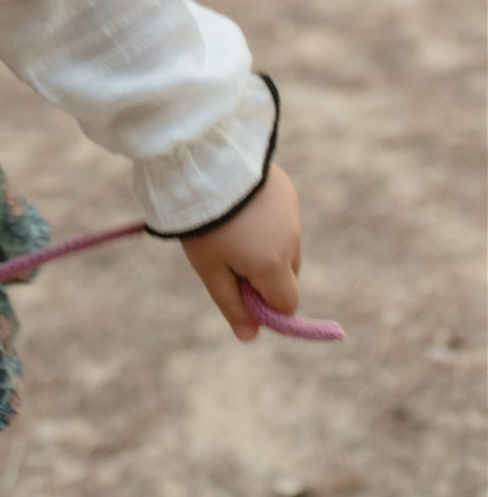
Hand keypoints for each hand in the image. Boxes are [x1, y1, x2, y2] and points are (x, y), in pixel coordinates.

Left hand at [181, 164, 301, 341]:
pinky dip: (266, 220)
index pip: (287, 304)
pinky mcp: (288, 191)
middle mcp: (292, 240)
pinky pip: (282, 218)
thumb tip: (249, 337)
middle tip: (227, 254)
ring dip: (265, 245)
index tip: (239, 290)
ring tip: (230, 224)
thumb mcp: (210, 268)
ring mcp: (293, 213)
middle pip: (287, 274)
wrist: (206, 160)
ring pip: (285, 245)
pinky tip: (241, 205)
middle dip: (264, 274)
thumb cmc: (204, 221)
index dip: (265, 305)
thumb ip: (232, 305)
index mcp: (274, 265)